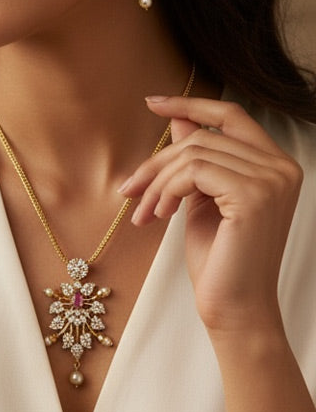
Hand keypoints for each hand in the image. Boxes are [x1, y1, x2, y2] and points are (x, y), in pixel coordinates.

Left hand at [119, 96, 302, 334]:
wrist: (234, 308)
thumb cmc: (219, 257)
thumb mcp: (201, 196)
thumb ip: (197, 157)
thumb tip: (177, 117)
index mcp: (276, 164)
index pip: (231, 114)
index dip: (190, 104)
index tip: (152, 102)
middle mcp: (282, 167)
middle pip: (201, 137)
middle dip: (158, 162)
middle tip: (130, 189)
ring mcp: (271, 180)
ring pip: (191, 153)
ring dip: (157, 182)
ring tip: (144, 211)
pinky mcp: (253, 196)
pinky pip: (192, 171)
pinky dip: (166, 191)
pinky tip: (159, 217)